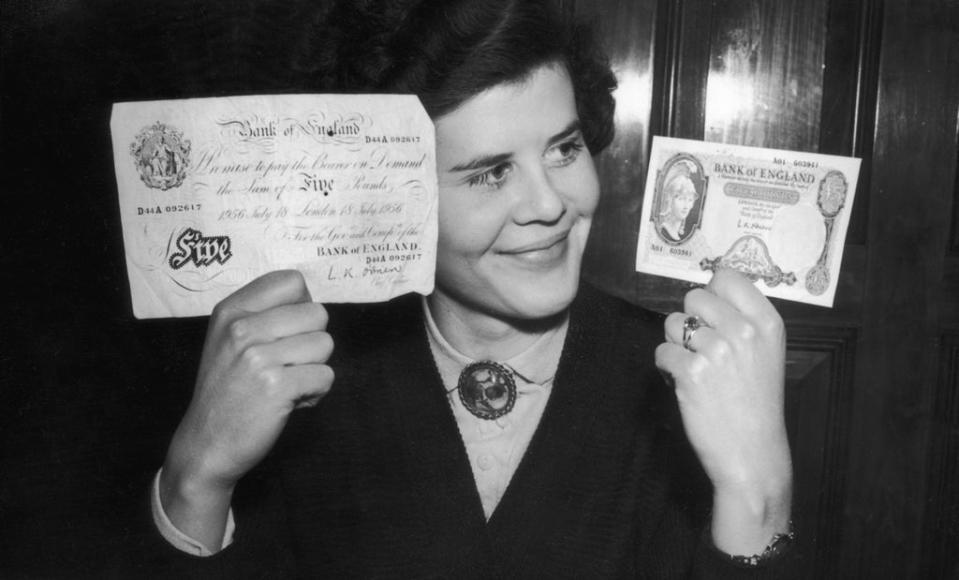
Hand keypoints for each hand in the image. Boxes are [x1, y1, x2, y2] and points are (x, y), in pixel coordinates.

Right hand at [160, 270, 333, 549]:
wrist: (206, 444)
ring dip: (314, 369)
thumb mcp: (229, 339)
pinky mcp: (276, 386)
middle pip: (317, 314)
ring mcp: (257, 356)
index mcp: (231, 310)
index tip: (289, 330)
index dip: (302, 306)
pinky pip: (325, 376)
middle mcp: (242, 327)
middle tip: (286, 366)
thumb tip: (310, 301)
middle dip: (311, 343)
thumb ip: (263, 314)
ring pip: (325, 344)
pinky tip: (289, 402)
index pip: (292, 281)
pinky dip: (315, 393)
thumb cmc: (227, 391)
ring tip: (286, 384)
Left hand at [655, 269, 791, 553]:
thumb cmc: (756, 405)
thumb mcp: (766, 354)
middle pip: (694, 297)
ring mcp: (717, 351)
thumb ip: (742, 319)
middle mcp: (743, 331)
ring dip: (676, 345)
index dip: (712, 292)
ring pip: (673, 324)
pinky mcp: (691, 373)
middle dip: (690, 320)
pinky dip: (667, 368)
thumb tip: (708, 290)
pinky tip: (687, 385)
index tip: (712, 312)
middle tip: (703, 349)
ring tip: (698, 369)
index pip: (727, 276)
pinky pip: (661, 352)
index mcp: (767, 323)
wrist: (753, 456)